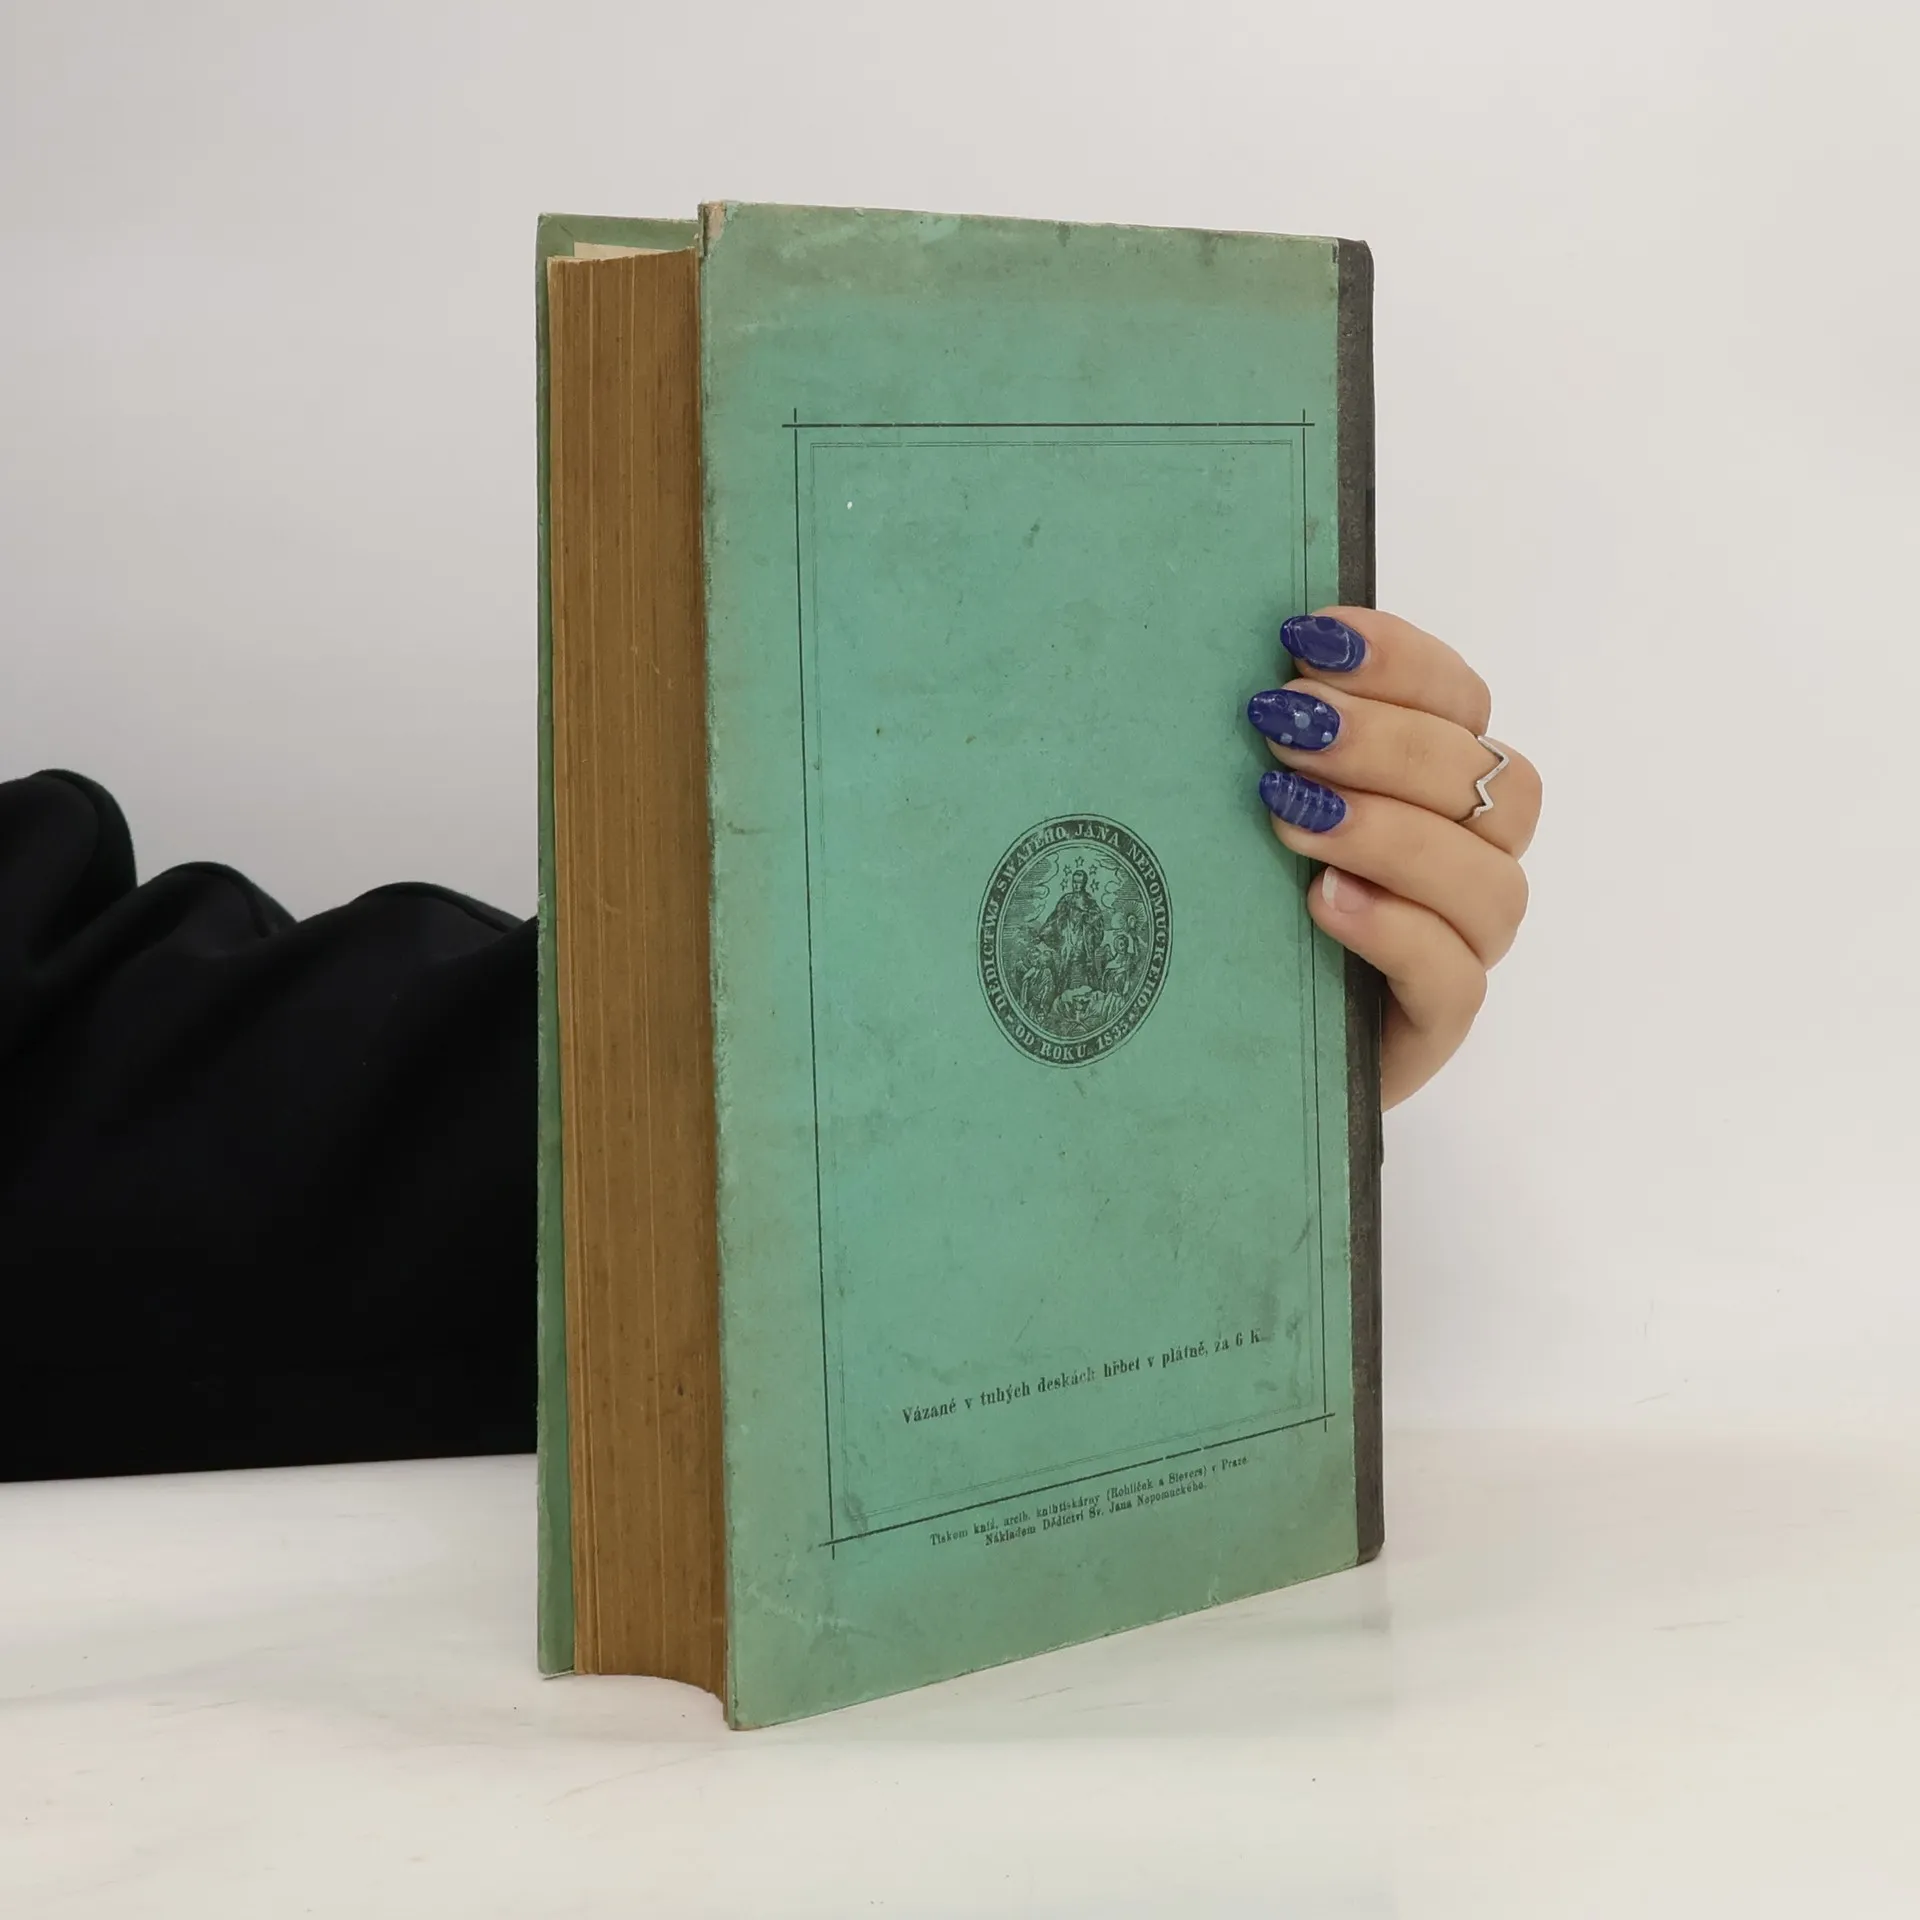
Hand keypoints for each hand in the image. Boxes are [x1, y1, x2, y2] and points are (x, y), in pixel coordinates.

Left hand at [1248, 608, 1539, 1109]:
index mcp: (1435, 787)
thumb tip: (1252, 665)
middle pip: (1485, 781)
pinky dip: (1395, 929)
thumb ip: (1271, 741)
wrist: (1212, 1041)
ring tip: (1292, 816)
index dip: (1400, 660)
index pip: (1461, 702)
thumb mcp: (1240, 809)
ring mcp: (1460, 946)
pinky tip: (1324, 903)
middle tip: (1280, 728)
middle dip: (1383, 742)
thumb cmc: (1230, 903)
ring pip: (1489, 880)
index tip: (1308, 638)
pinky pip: (1453, 977)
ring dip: (1391, 833)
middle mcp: (1468, 859)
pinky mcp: (1433, 1025)